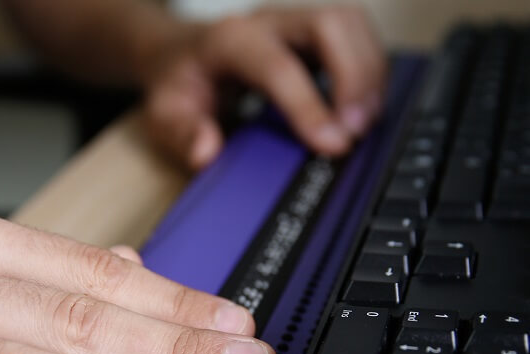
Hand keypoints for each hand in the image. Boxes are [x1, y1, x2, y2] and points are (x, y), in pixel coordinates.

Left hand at [143, 5, 386, 168]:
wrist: (180, 56)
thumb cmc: (178, 85)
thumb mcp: (163, 115)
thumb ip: (181, 134)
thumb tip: (206, 152)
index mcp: (229, 40)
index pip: (278, 67)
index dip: (309, 106)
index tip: (332, 145)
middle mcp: (268, 22)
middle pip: (330, 24)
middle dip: (354, 76)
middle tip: (356, 130)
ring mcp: (295, 23)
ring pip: (351, 24)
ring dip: (370, 72)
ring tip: (365, 122)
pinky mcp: (315, 34)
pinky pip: (356, 38)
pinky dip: (370, 71)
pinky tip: (363, 109)